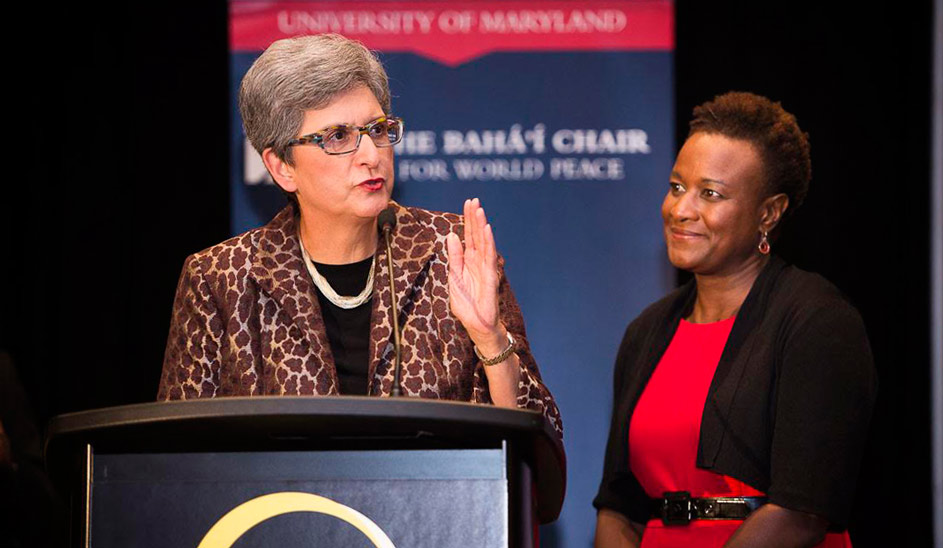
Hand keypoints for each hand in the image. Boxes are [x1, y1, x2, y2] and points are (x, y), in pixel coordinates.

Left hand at [446, 198, 504, 353]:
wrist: (477, 326)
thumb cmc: (467, 306)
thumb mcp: (454, 278)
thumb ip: (454, 258)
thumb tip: (452, 236)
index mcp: (469, 262)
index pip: (468, 237)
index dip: (468, 220)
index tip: (468, 204)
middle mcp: (478, 262)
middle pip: (476, 235)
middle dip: (475, 218)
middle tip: (473, 200)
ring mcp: (485, 268)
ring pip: (483, 242)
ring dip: (481, 225)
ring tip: (479, 209)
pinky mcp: (490, 277)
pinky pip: (489, 257)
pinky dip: (488, 242)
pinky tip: (486, 229)